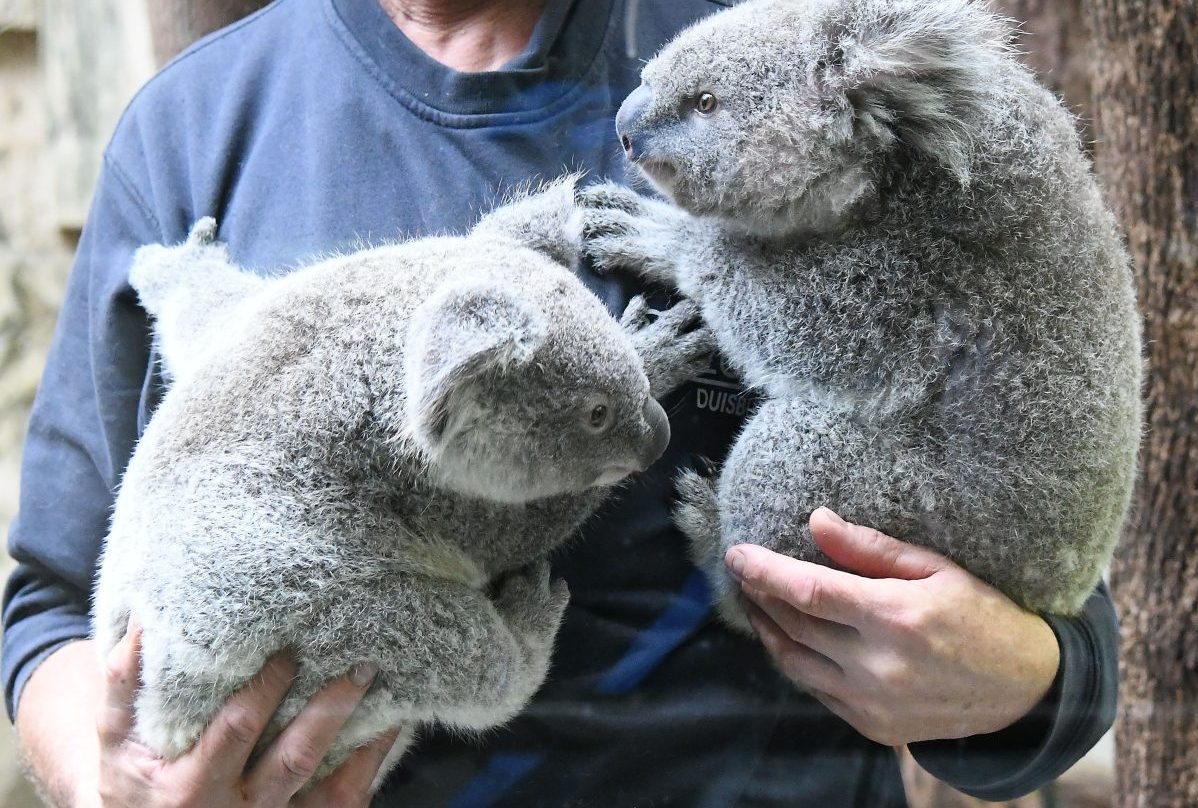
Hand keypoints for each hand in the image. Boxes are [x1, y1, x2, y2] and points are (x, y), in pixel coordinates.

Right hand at [89, 623, 398, 806]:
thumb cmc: (132, 777)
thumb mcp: (116, 737)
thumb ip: (126, 681)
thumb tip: (146, 617)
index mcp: (192, 785)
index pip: (237, 730)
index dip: (266, 690)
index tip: (289, 650)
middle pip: (294, 758)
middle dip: (329, 709)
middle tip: (358, 664)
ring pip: (330, 787)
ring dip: (364, 739)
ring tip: (386, 691)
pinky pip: (344, 801)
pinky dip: (371, 763)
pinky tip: (390, 725)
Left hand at [726, 508, 1060, 744]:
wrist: (1027, 689)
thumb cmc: (984, 615)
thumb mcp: (937, 568)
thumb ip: (870, 548)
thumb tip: (816, 522)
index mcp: (897, 616)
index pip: (809, 590)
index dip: (765, 571)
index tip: (736, 554)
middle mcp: (880, 665)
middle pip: (795, 625)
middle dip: (761, 595)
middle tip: (742, 572)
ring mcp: (874, 703)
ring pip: (797, 663)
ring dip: (768, 631)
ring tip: (754, 603)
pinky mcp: (874, 727)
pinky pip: (818, 691)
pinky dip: (796, 662)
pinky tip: (789, 639)